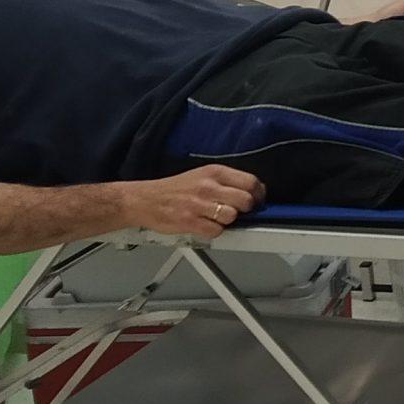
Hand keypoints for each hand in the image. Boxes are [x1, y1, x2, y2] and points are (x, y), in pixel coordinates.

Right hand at [123, 165, 263, 238]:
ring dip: (227, 220)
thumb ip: (227, 182)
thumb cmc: (176, 189)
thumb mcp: (203, 175)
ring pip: (231, 216)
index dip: (258, 194)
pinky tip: (204, 225)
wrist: (145, 199)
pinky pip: (216, 231)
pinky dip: (213, 231)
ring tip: (216, 217)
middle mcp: (208, 186)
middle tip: (236, 211)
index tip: (257, 200)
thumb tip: (253, 192)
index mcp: (215, 172)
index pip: (251, 182)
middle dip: (245, 209)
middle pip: (245, 200)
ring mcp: (198, 204)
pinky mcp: (189, 221)